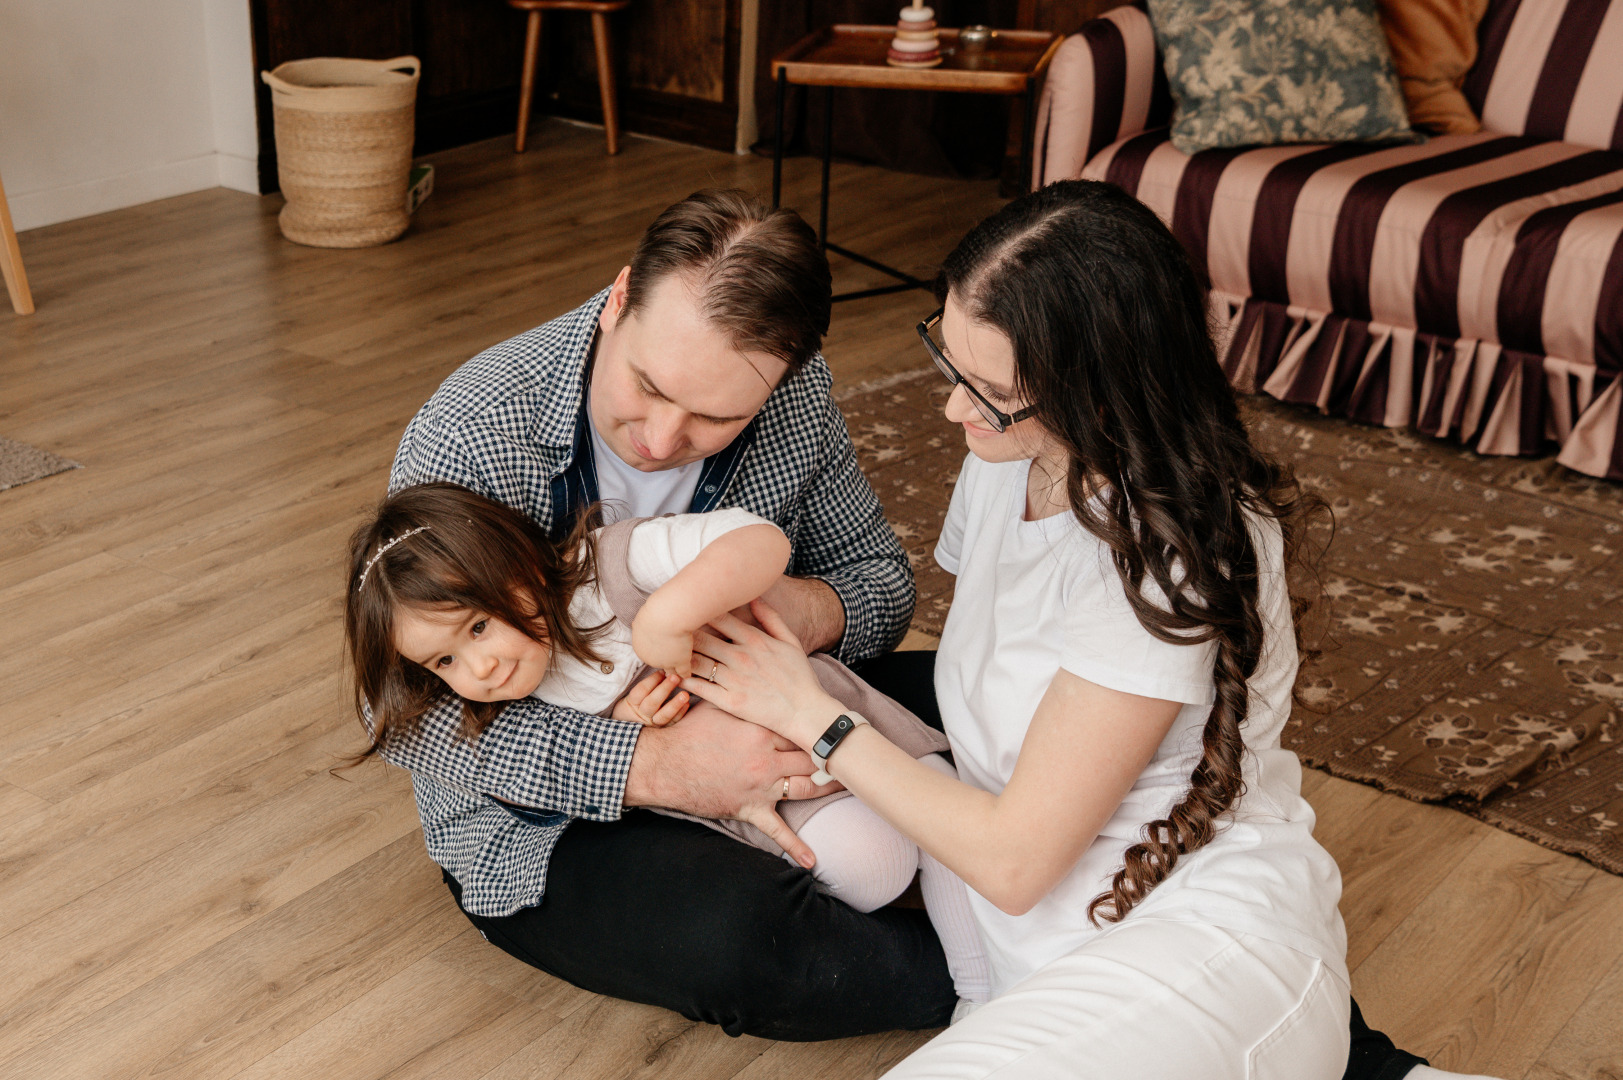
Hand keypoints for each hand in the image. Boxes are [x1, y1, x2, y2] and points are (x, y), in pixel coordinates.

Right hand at [612, 671, 689, 725]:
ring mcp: (653, 724)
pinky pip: (672, 723)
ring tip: (685, 694)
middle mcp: (642, 714)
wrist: (631, 727)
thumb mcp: (633, 695)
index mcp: (632, 703)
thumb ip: (645, 684)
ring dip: (674, 704)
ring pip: (663, 716)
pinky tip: (687, 704)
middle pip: (651, 703)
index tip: (662, 671)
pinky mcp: (663, 730)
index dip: (651, 681)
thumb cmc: (636, 704)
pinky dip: (679, 714)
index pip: (640, 691)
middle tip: (675, 677)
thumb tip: (662, 666)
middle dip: (664, 689)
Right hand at [624, 699, 843, 867]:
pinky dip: (796, 847)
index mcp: (761, 729)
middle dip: (832, 755)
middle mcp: (766, 758)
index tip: (834, 723)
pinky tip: (812, 861)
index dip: (818, 726)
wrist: (663, 764)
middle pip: (809, 756)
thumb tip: (755, 675)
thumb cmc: (688, 733)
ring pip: (804, 788)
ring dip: (828, 789)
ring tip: (849, 788)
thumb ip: (742, 695)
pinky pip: (776, 832)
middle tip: (854, 755)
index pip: (799, 727)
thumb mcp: (718, 707)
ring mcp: (761, 786)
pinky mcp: (750, 809)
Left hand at [630, 608, 696, 677]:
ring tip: (680, 673)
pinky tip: (688, 674)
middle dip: (665, 661)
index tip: (662, 649)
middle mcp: (651, 658)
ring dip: (675, 670)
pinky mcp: (680, 662)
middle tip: (672, 659)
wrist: (666, 616)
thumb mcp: (642, 618)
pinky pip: (683, 672)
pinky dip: (686, 673)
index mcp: (640, 647)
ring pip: (670, 670)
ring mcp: (666, 662)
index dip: (656, 650)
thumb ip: (641, 625)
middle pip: (658, 662)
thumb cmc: (654, 612)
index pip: (648, 653)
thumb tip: (637, 623)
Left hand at [680, 600, 843, 750]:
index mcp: (754, 640)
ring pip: (696, 662)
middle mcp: (741, 657)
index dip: (699, 610)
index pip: (719, 618)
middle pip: (701, 638)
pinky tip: (672, 674)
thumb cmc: (800, 677)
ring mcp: (734, 680)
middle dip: (682, 631)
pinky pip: (699, 688)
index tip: (686, 605)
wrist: (806, 712)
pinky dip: (684, 680)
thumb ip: (772, 618)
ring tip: (663, 649)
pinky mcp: (729, 702)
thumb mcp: (791, 642)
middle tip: (666, 626)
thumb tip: (755, 596)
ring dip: (677, 655)